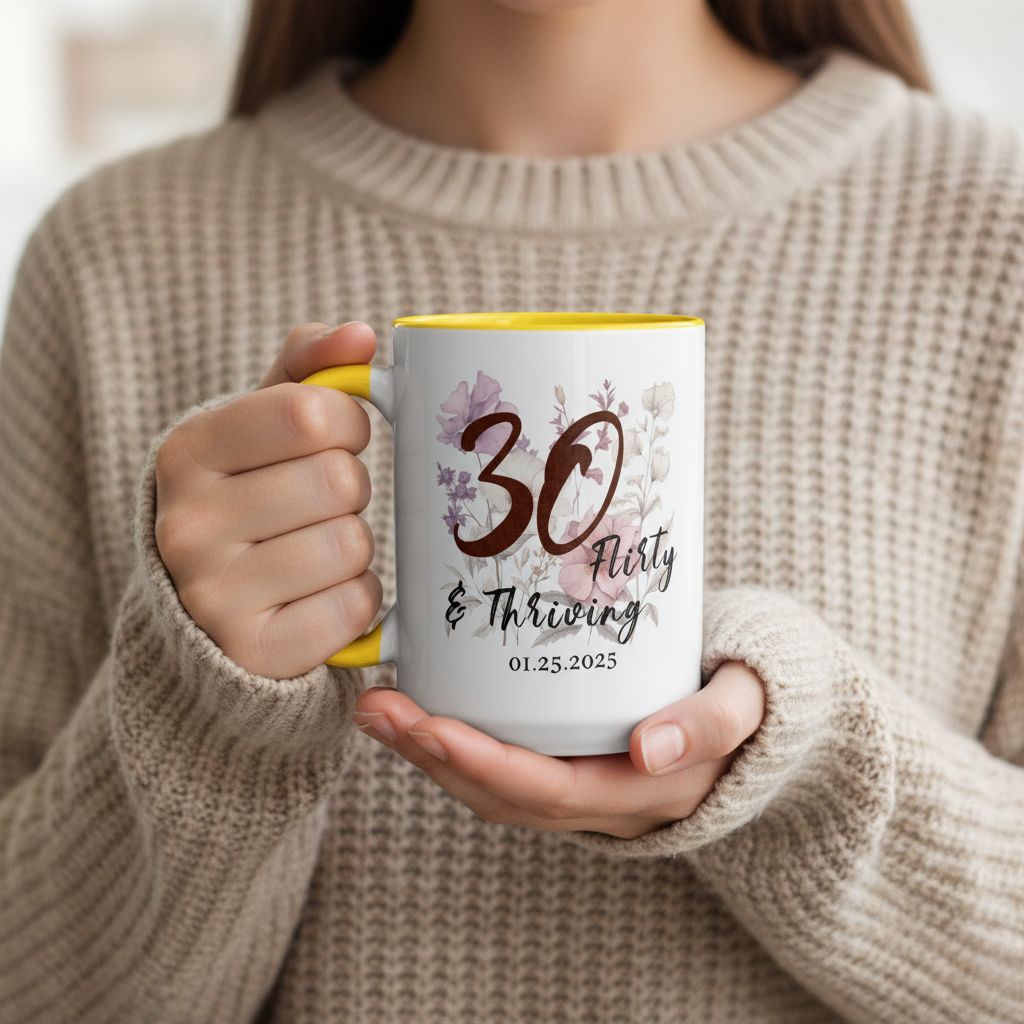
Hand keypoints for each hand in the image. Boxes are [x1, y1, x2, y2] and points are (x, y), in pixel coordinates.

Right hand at [155, 321, 382, 678]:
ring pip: (352, 544)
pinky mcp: (256, 652)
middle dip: (350, 487)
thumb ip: (307, 370)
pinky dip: (356, 598)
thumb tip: (361, 336)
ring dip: (355, 545)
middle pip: (337, 480)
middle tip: (323, 501)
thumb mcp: (259, 424)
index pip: (308, 412)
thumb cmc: (250, 495)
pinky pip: (356, 606)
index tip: (336, 438)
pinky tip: (321, 594)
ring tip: (317, 548)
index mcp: (187, 452)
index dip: (347, 422)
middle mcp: (187, 525)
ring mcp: (215, 597)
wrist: (206, 609)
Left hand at [353, 661, 764, 838]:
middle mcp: (604, 804)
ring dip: (430, 753)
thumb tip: (649, 749)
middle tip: (378, 705)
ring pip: (493, 789)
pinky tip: (420, 710)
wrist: (759, 714)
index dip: (482, 764)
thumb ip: (711, 723)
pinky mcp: (570, 766)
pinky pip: (503, 771)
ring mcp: (584, 790)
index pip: (547, 792)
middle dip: (433, 756)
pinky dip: (455, 747)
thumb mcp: (745, 702)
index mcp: (643, 794)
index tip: (427, 724)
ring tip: (380, 708)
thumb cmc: (749, 697)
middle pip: (502, 795)